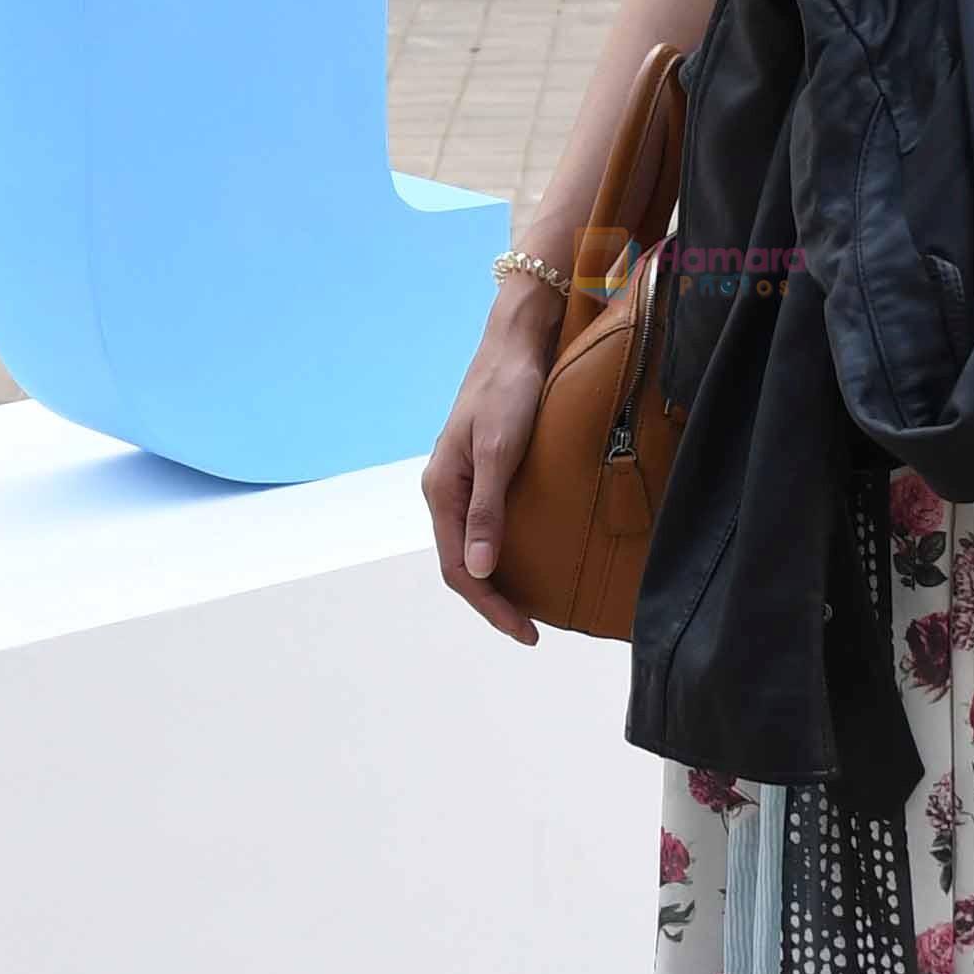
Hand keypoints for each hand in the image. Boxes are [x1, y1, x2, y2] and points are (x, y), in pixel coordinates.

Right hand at [421, 293, 558, 643]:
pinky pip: (486, 526)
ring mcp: (464, 481)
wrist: (518, 342)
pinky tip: (528, 562)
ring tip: (529, 608)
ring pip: (473, 547)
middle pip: (462, 564)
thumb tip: (480, 571)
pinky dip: (503, 553)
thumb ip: (487, 510)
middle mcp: (446, 490)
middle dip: (493, 602)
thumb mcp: (500, 450)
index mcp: (442, 489)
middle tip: (531, 631)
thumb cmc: (509, 390)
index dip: (490, 606)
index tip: (525, 631)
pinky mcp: (484, 471)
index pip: (458, 568)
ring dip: (497, 582)